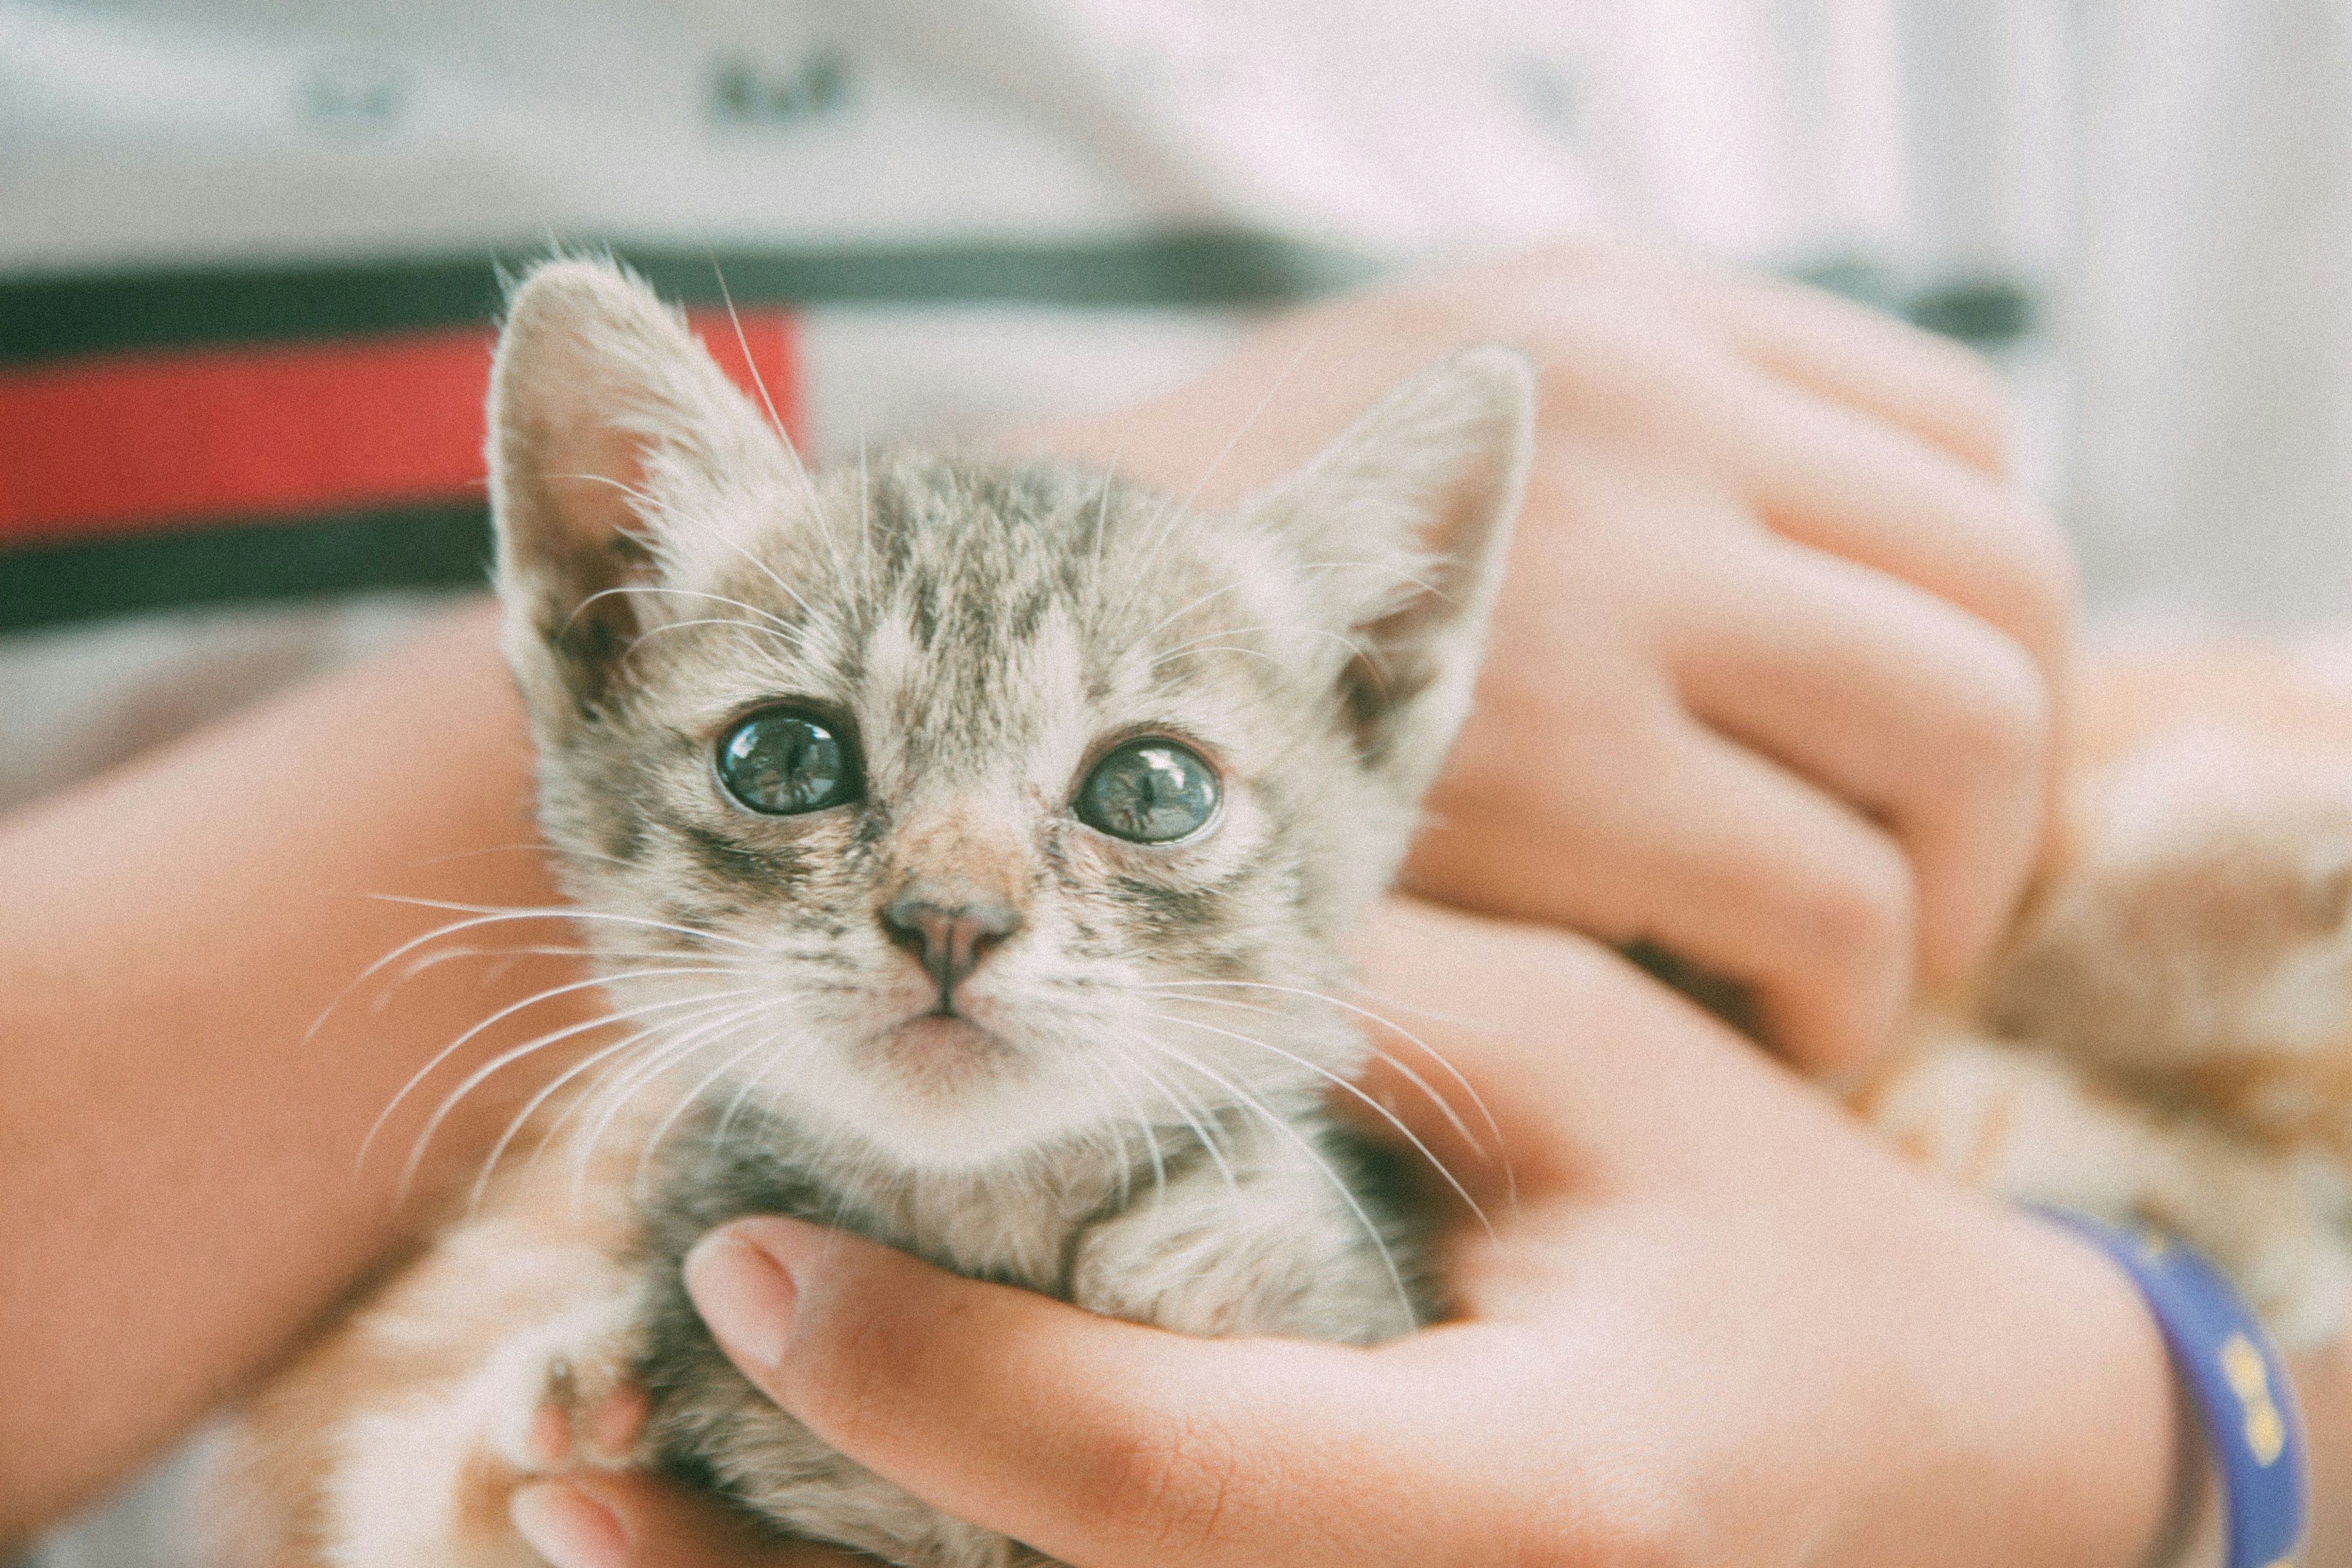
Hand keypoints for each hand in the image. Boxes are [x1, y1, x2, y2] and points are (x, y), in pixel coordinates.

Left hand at [547, 900, 2177, 1567]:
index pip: (1150, 1474)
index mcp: (1526, 1497)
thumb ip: (1333, 1014)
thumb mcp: (1577, 1076)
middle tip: (561, 1447)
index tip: (741, 1261)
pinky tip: (771, 1532)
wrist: (1956, 1451)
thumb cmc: (1776, 1233)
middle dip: (775, 1566)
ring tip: (593, 1501)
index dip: (926, 1380)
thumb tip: (1071, 933)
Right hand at [1037, 238, 2073, 1070]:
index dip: (1980, 627)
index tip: (1922, 758)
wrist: (995, 680)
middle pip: (2005, 595)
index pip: (1961, 439)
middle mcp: (1640, 403)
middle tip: (1934, 897)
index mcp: (1619, 314)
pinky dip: (1838, 993)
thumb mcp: (1418, 440)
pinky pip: (1825, 898)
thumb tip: (1811, 569)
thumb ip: (1615, 460)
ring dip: (1949, 900)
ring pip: (1960, 743)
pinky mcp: (1553, 764)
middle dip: (2007, 787)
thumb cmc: (1211, 601)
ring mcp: (1602, 570)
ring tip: (1858, 979)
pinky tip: (1769, 1026)